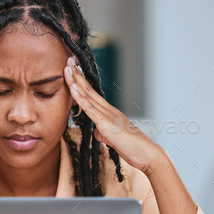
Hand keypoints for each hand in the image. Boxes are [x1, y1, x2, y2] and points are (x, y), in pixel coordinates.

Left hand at [63, 56, 165, 174]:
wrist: (146, 154)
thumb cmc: (132, 147)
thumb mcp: (112, 139)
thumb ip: (103, 133)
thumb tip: (96, 131)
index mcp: (109, 112)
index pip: (91, 94)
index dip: (81, 81)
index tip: (72, 69)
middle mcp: (108, 109)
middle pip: (88, 89)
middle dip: (76, 75)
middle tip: (67, 59)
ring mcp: (107, 114)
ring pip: (87, 95)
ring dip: (75, 81)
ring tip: (67, 67)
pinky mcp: (106, 123)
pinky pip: (90, 108)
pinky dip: (80, 97)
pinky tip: (72, 87)